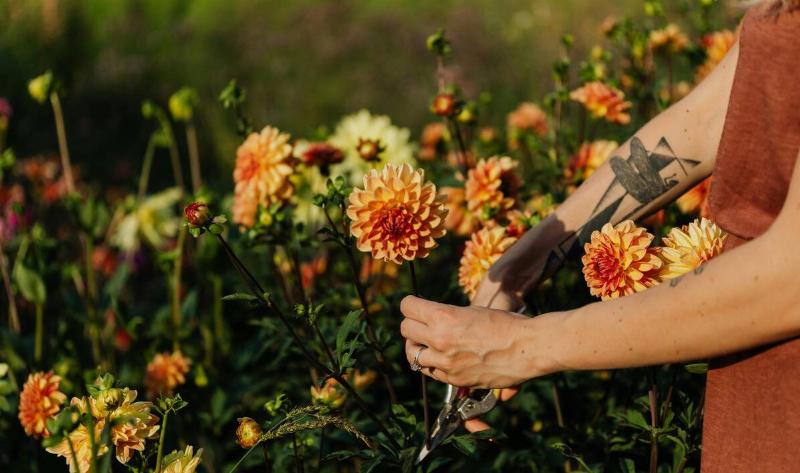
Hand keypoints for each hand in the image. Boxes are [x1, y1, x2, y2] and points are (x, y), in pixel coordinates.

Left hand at [400, 296, 533, 387]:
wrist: (528, 348)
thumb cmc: (505, 324)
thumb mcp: (472, 311)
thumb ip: (447, 316)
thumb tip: (430, 318)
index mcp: (444, 317)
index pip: (407, 307)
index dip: (410, 304)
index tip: (415, 306)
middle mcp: (440, 339)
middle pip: (405, 329)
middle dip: (412, 325)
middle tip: (420, 324)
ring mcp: (446, 362)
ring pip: (412, 354)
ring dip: (417, 347)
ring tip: (426, 344)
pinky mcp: (455, 379)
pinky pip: (430, 372)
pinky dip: (431, 364)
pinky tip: (441, 358)